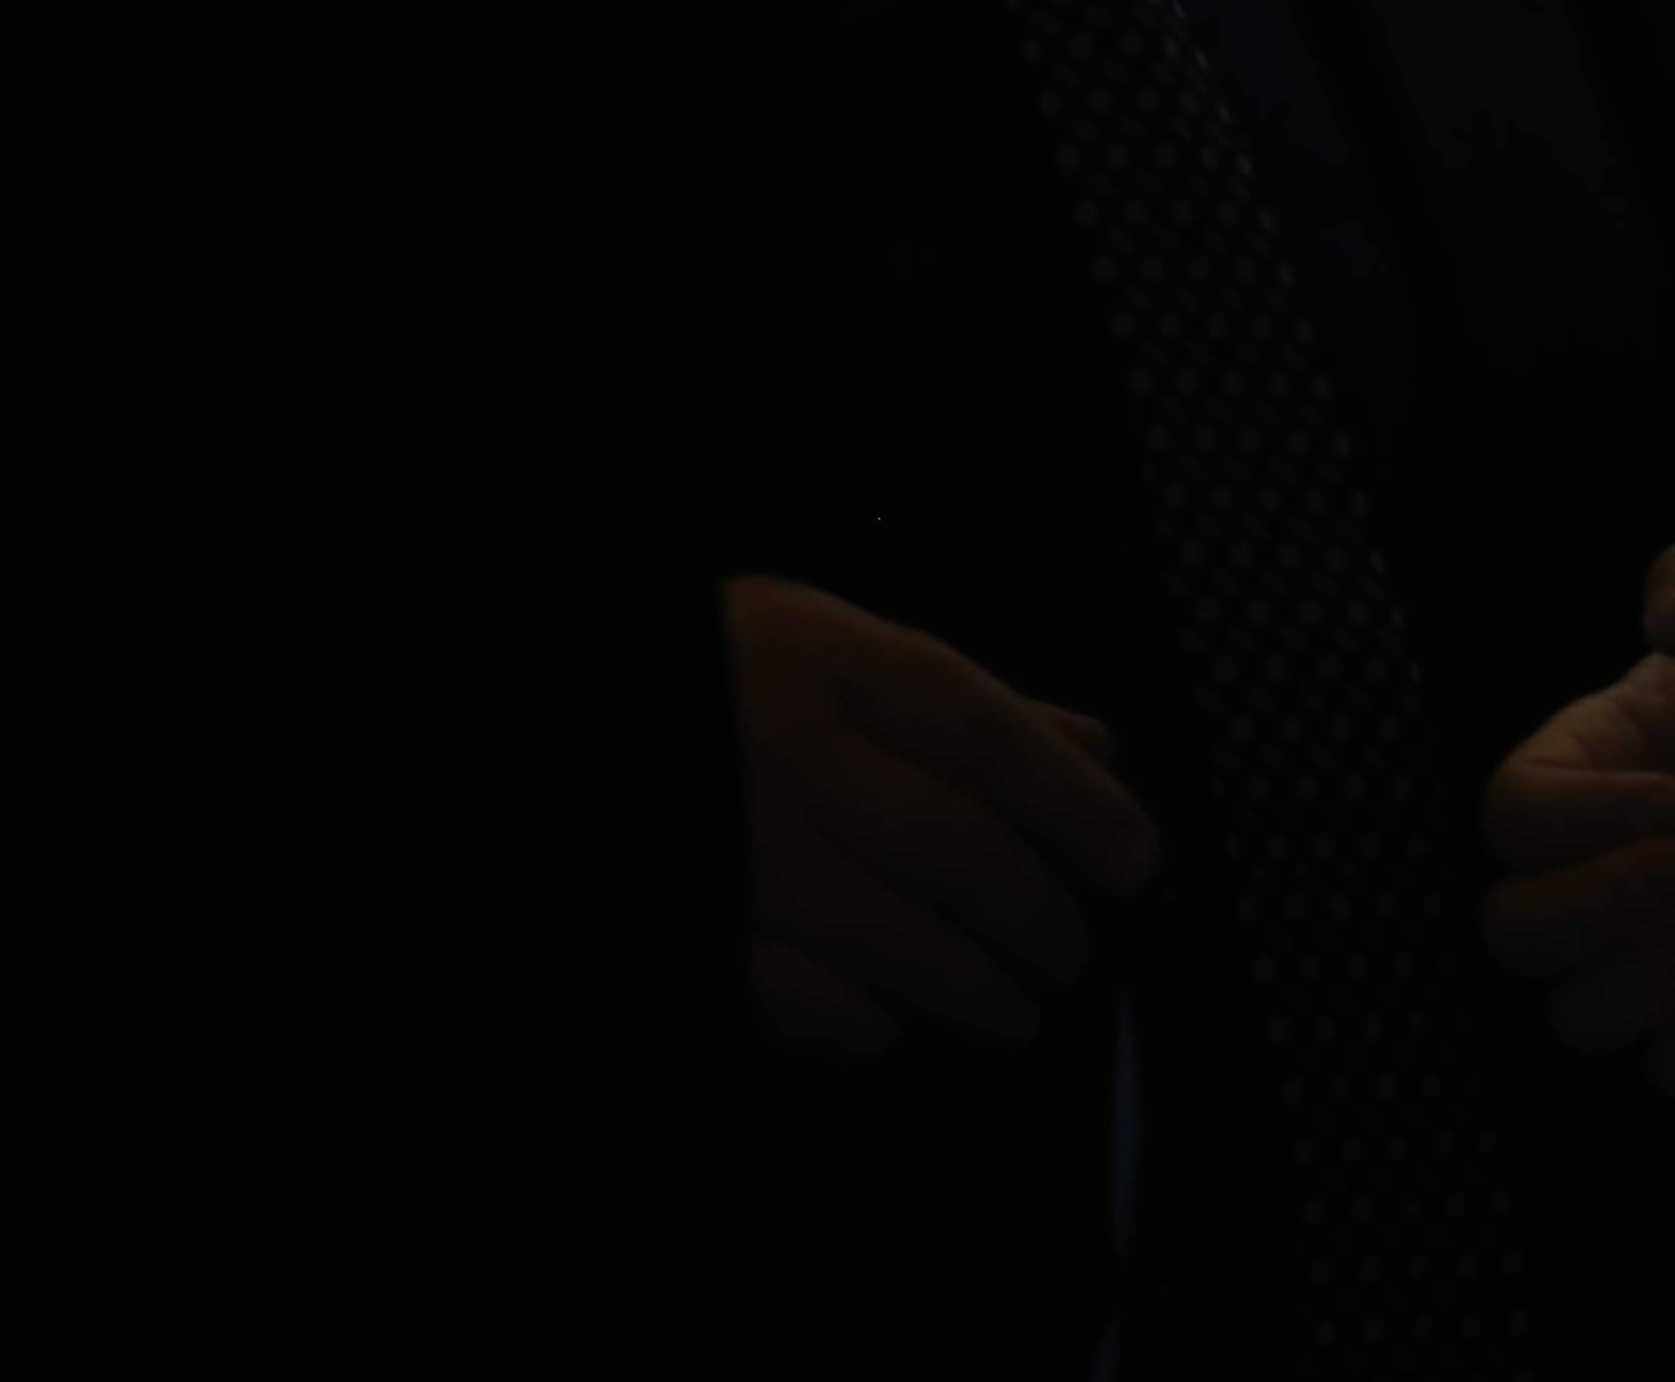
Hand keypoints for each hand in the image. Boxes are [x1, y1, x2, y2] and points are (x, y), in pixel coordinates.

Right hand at [723, 576, 1159, 1064]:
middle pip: (959, 850)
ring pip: (895, 940)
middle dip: (1041, 921)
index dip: (1075, 806)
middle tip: (1074, 958)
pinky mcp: (678, 928)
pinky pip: (799, 1001)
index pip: (988, 734)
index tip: (1137, 865)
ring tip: (1017, 1014)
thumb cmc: (717, 674)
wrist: (537, 707)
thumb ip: (968, 701)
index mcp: (828, 659)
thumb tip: (1098, 751)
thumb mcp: (838, 645)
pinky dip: (865, 1025)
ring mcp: (727, 847)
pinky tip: (896, 1030)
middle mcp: (783, 751)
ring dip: (978, 990)